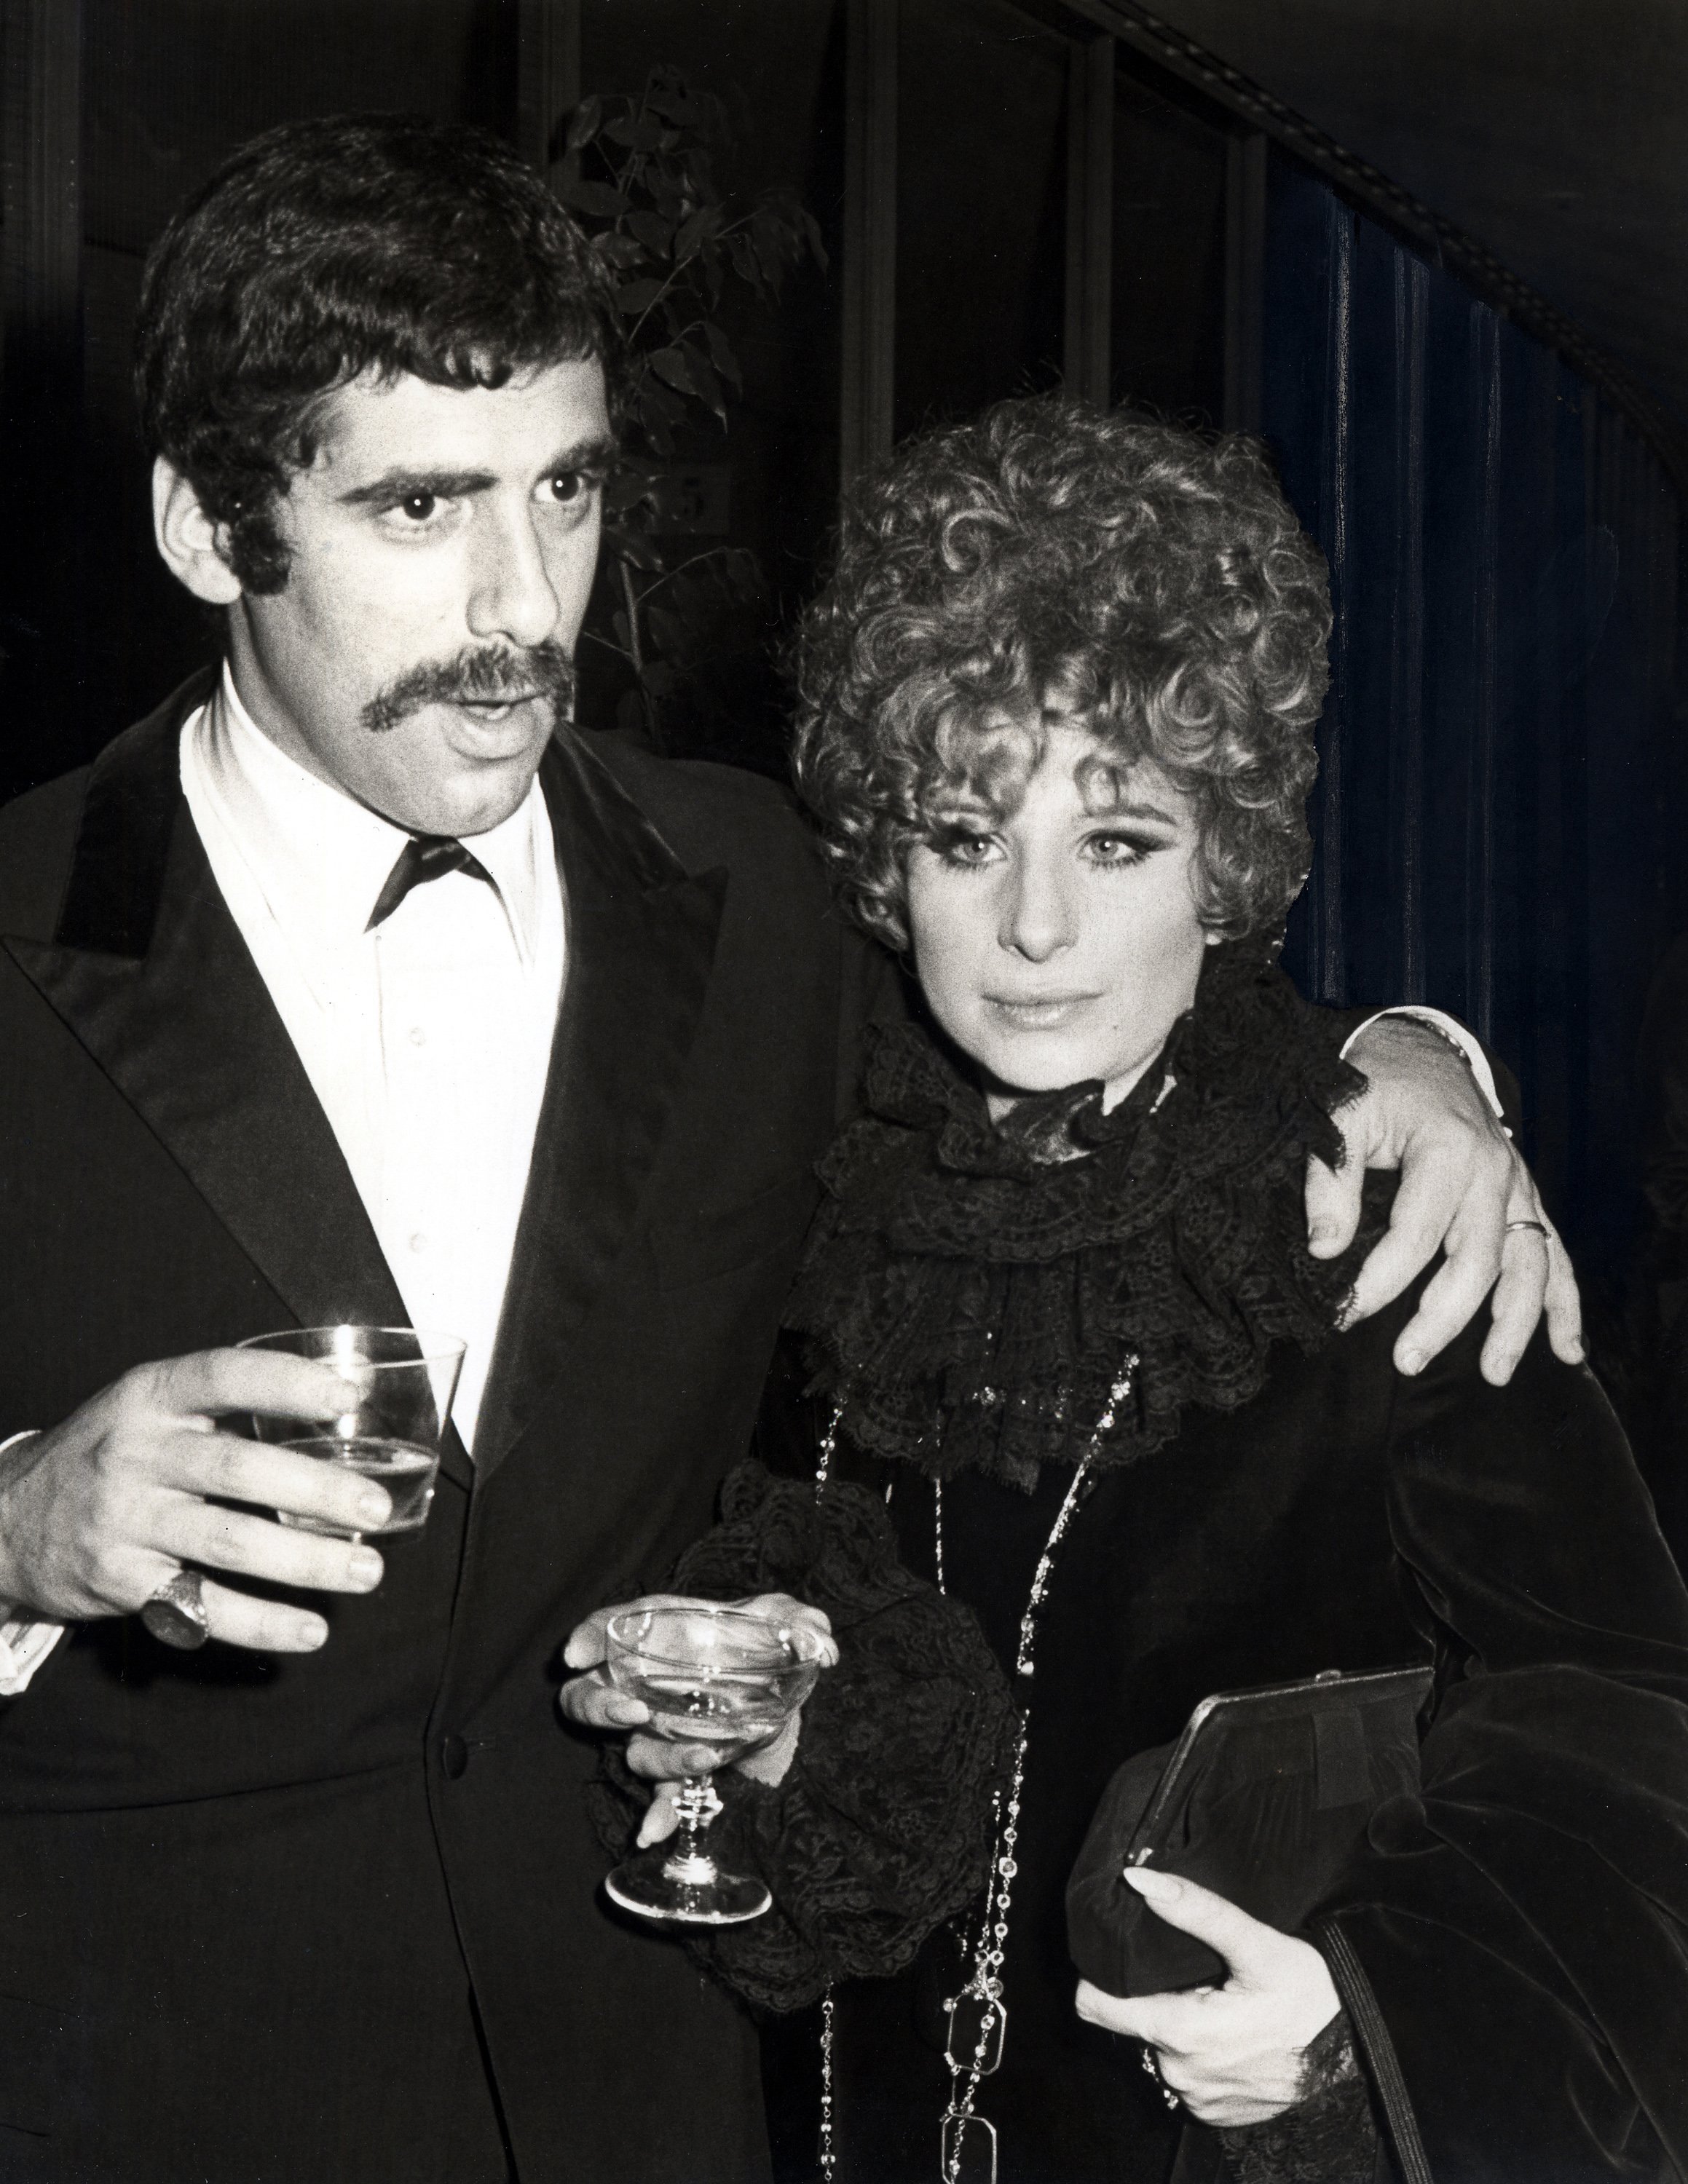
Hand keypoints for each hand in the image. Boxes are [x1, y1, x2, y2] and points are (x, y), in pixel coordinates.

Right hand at [0, 1350, 395, 1649]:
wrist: (8, 1519)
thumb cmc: (109, 1453)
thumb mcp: (149, 1408)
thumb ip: (224, 1402)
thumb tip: (344, 1400)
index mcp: (150, 1397)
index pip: (223, 1376)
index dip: (288, 1383)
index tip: (349, 1397)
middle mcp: (135, 1455)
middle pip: (237, 1470)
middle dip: (315, 1492)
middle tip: (374, 1508)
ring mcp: (124, 1521)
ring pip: (227, 1544)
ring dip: (304, 1562)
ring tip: (363, 1570)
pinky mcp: (119, 1581)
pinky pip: (200, 1606)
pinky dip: (260, 1622)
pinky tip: (308, 1630)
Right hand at [560, 1591, 837, 1844]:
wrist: (780, 1688)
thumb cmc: (762, 1642)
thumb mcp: (783, 1622)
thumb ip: (801, 1623)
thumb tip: (823, 1643)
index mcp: (660, 1635)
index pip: (609, 1628)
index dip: (588, 1637)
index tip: (575, 1654)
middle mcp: (646, 1684)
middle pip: (589, 1697)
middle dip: (599, 1706)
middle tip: (631, 1710)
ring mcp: (659, 1730)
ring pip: (637, 1750)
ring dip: (662, 1757)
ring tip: (702, 1756)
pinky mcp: (683, 1765)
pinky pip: (661, 1793)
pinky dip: (659, 1812)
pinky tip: (654, 1832)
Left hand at [1074, 1867, 1339, 2127]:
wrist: (1354, 2057)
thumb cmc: (1309, 1999)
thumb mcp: (1256, 1945)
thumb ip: (1195, 1910)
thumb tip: (1139, 1879)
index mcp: (1178, 2031)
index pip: (1095, 2005)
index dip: (1099, 1975)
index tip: (1121, 1953)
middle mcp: (1179, 2072)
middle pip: (1132, 2022)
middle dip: (1151, 1995)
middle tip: (1192, 1973)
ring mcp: (1196, 2098)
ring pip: (1159, 2048)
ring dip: (1177, 2025)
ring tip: (1214, 1999)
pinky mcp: (1214, 2114)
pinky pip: (1186, 2075)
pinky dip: (1199, 2054)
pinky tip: (1229, 2033)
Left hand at [1308, 1017, 1582, 1382]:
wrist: (1417, 1050)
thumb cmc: (1374, 1085)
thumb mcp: (1340, 1116)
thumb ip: (1329, 1182)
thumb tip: (1325, 1248)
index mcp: (1449, 1148)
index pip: (1417, 1232)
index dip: (1382, 1280)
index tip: (1346, 1313)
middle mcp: (1496, 1172)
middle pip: (1479, 1258)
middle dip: (1445, 1316)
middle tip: (1408, 1359)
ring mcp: (1518, 1187)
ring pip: (1530, 1264)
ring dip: (1515, 1323)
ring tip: (1493, 1373)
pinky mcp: (1525, 1200)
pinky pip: (1554, 1255)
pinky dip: (1564, 1304)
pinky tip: (1565, 1349)